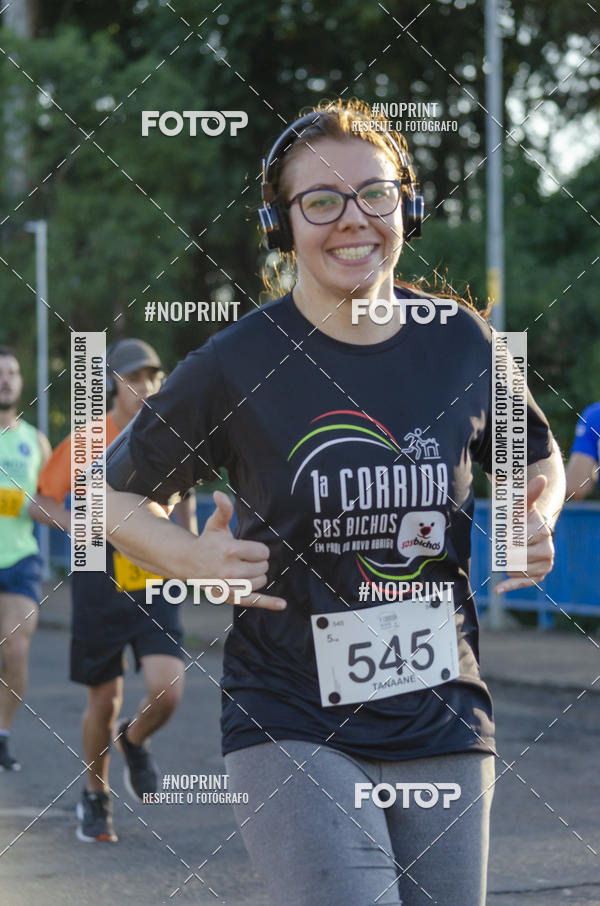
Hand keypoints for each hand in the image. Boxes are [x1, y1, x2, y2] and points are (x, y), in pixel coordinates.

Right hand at [192, 491, 285, 610]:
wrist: (188, 563)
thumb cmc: (206, 542)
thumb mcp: (215, 525)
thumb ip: (224, 510)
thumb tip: (220, 494)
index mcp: (230, 550)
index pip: (263, 552)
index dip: (258, 550)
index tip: (248, 549)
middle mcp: (230, 570)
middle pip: (263, 567)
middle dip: (258, 562)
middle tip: (244, 559)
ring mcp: (229, 586)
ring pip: (260, 581)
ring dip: (257, 576)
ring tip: (243, 570)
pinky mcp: (230, 597)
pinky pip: (254, 601)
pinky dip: (269, 603)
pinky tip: (282, 604)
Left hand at [495, 475, 553, 593]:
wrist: (529, 530)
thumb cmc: (522, 516)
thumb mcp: (522, 504)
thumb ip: (529, 493)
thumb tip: (541, 478)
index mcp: (543, 531)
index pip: (518, 536)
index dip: (508, 533)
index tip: (508, 528)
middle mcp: (547, 550)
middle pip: (515, 554)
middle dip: (505, 547)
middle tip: (506, 541)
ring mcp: (543, 565)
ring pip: (515, 567)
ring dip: (506, 559)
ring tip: (508, 551)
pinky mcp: (537, 576)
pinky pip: (522, 582)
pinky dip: (509, 585)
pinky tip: (497, 588)